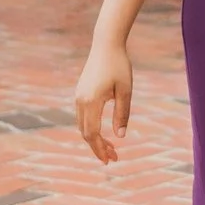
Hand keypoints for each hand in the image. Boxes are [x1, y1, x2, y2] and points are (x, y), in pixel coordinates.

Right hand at [75, 38, 134, 162]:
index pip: (93, 133)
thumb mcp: (126, 91)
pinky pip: (82, 117)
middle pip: (85, 133)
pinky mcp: (79, 93)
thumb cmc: (119, 66)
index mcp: (91, 101)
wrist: (106, 44)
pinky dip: (91, 128)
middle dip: (98, 147)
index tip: (110, 159)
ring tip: (111, 148)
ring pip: (82, 126)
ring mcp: (78, 97)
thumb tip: (120, 137)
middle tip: (113, 158)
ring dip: (95, 139)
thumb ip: (122, 114)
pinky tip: (102, 133)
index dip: (100, 149)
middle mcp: (80, 101)